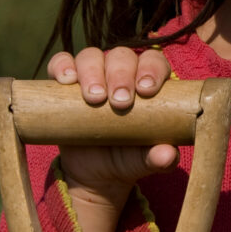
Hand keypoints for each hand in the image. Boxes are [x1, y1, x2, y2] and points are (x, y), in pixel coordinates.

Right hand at [47, 46, 177, 231]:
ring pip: (91, 56)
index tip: (151, 91)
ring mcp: (93, 77)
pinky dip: (61, 67)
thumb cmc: (129, 161)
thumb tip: (170, 154)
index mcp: (150, 84)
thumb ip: (155, 157)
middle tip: (122, 101)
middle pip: (123, 55)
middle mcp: (122, 74)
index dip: (154, 70)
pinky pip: (61, 65)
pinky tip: (62, 81)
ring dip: (93, 71)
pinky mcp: (65, 87)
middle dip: (123, 73)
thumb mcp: (143, 162)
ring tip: (95, 97)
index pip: (155, 62)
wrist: (97, 176)